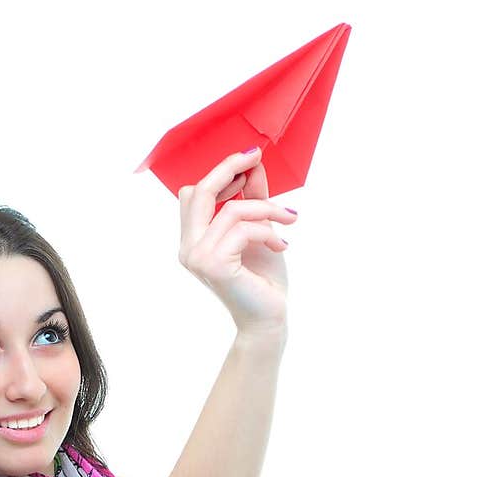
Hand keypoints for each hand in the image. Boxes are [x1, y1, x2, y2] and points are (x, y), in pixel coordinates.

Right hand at [177, 146, 295, 335]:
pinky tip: (282, 245)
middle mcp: (187, 248)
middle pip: (198, 192)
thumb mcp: (258, 230)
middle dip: (229, 169)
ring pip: (230, 210)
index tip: (249, 159)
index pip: (193, 194)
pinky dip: (268, 231)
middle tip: (257, 157)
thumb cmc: (263, 279)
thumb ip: (251, 198)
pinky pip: (243, 229)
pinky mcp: (214, 265)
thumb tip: (252, 164)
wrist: (268, 319)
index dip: (220, 173)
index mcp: (192, 240)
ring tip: (288, 219)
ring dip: (266, 209)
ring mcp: (197, 258)